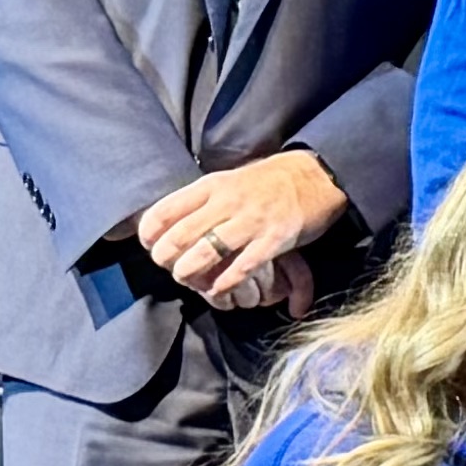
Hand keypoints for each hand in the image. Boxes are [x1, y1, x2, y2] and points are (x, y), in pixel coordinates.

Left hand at [132, 149, 346, 309]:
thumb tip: (168, 225)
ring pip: (205, 252)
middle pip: (179, 236)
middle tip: (169, 268)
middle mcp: (227, 202)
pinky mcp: (274, 239)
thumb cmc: (267, 182)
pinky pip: (242, 267)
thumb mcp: (227, 181)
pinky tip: (218, 289)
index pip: (163, 212)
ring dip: (190, 273)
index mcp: (210, 186)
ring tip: (188, 280)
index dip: (149, 235)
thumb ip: (200, 201)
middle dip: (166, 259)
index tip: (151, 246)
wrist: (316, 176)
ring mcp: (251, 221)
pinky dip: (225, 282)